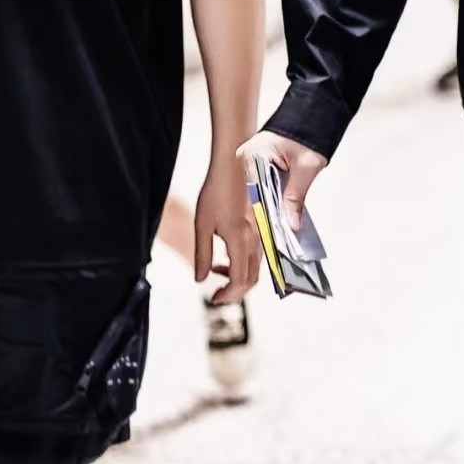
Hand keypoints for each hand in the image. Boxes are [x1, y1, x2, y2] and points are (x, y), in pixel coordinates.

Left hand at [195, 150, 260, 303]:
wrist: (234, 166)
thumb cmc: (215, 191)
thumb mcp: (202, 224)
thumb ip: (203, 254)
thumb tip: (201, 278)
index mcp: (240, 240)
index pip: (239, 281)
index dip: (228, 295)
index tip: (214, 298)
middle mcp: (256, 240)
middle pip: (252, 279)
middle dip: (234, 291)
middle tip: (216, 292)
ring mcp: (262, 234)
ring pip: (256, 268)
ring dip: (238, 276)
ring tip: (217, 269)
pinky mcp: (262, 227)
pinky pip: (258, 255)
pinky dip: (244, 263)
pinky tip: (227, 255)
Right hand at [238, 129, 328, 236]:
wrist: (312, 116)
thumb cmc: (309, 134)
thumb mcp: (306, 167)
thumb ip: (297, 196)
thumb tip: (291, 224)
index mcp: (253, 155)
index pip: (255, 193)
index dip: (264, 216)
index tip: (273, 235)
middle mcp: (246, 158)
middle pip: (254, 196)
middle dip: (267, 217)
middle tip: (279, 238)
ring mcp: (249, 162)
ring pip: (257, 195)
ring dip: (270, 211)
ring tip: (281, 233)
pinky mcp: (256, 166)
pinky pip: (261, 189)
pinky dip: (272, 202)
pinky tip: (280, 218)